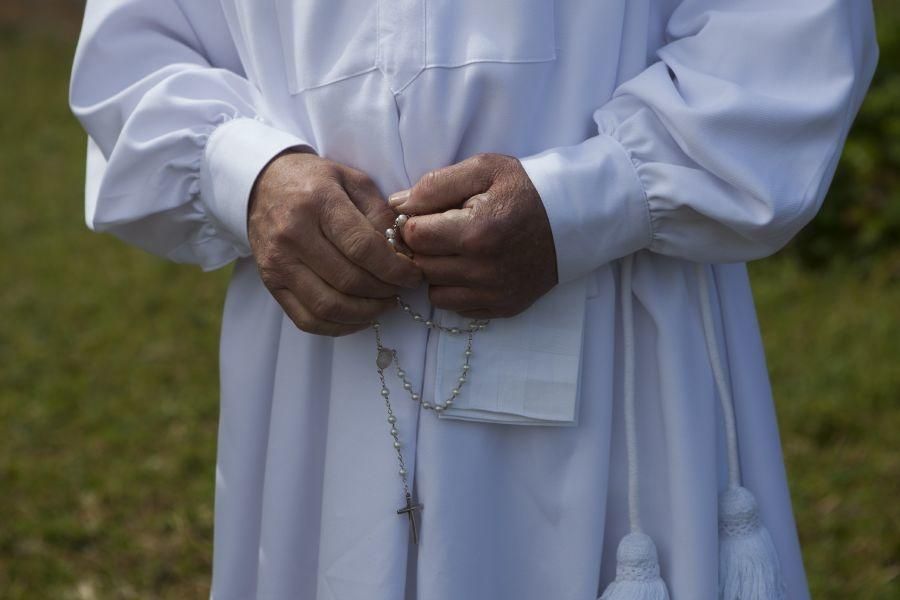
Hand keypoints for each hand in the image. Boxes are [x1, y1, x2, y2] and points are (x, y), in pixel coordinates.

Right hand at [249, 150, 421, 335]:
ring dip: (366, 312)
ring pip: (329, 306)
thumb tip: (402, 251)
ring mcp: (278, 262)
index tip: (414, 276)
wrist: (263, 185)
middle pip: (349, 280)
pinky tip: (359, 316)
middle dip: (385, 291)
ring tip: (385, 303)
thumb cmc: (315, 182)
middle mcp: (293, 234)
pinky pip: (307, 320)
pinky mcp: (271, 283)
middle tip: (401, 288)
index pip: (363, 248)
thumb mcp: (352, 180)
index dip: (395, 269)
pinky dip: (339, 326)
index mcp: (318, 202)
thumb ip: (380, 213)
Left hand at [389, 153, 557, 318]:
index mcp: (476, 232)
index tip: (425, 215)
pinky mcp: (503, 308)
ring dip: (437, 273)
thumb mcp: (484, 169)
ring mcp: (494, 293)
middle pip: (420, 267)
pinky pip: (457, 308)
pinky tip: (470, 268)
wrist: (575, 218)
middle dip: (423, 248)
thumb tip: (397, 205)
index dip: (412, 223)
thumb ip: (435, 185)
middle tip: (439, 231)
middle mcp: (483, 270)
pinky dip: (456, 290)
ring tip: (455, 251)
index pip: (413, 236)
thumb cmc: (526, 189)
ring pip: (434, 293)